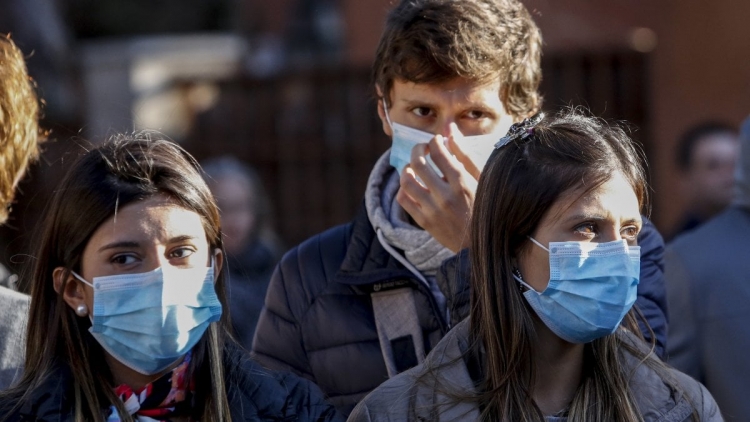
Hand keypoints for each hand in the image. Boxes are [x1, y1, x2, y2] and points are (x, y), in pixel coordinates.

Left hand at [396, 124, 479, 251]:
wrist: (483, 245)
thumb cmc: (486, 207)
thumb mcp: (482, 180)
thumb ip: (465, 155)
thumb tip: (449, 131)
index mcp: (463, 183)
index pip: (439, 152)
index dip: (435, 141)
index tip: (437, 142)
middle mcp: (445, 196)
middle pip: (418, 163)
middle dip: (418, 149)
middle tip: (423, 149)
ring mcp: (432, 210)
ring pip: (406, 181)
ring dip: (407, 168)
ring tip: (414, 167)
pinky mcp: (424, 222)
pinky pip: (403, 200)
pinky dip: (403, 189)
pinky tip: (412, 186)